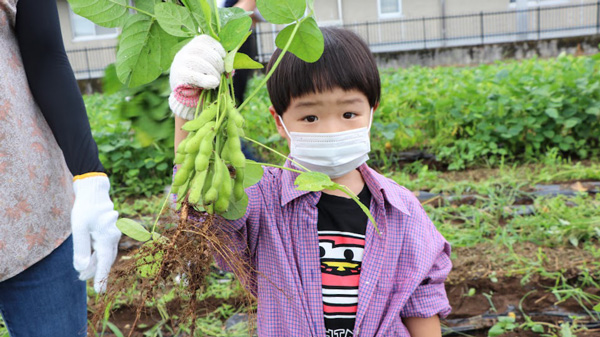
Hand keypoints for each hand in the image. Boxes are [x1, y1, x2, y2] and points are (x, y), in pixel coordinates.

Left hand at [71, 173, 120, 292]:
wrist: (94, 191)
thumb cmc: (85, 208)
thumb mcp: (79, 229)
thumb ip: (81, 249)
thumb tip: (81, 268)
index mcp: (108, 238)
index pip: (104, 263)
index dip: (101, 278)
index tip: (100, 292)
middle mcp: (114, 237)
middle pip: (105, 260)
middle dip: (94, 271)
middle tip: (80, 279)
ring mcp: (113, 234)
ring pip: (105, 254)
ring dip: (94, 263)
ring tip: (81, 272)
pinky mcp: (109, 231)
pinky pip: (105, 248)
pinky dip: (96, 255)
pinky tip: (88, 258)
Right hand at [169, 34, 225, 119]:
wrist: (187, 96)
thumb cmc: (203, 79)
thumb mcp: (212, 68)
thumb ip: (221, 63)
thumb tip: (231, 63)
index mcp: (193, 46)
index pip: (205, 39)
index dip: (218, 48)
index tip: (225, 59)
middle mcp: (184, 51)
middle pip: (201, 49)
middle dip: (216, 61)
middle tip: (222, 72)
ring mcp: (179, 63)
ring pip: (196, 61)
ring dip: (212, 71)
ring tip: (217, 80)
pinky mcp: (178, 76)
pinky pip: (192, 76)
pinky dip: (205, 80)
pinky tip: (213, 83)